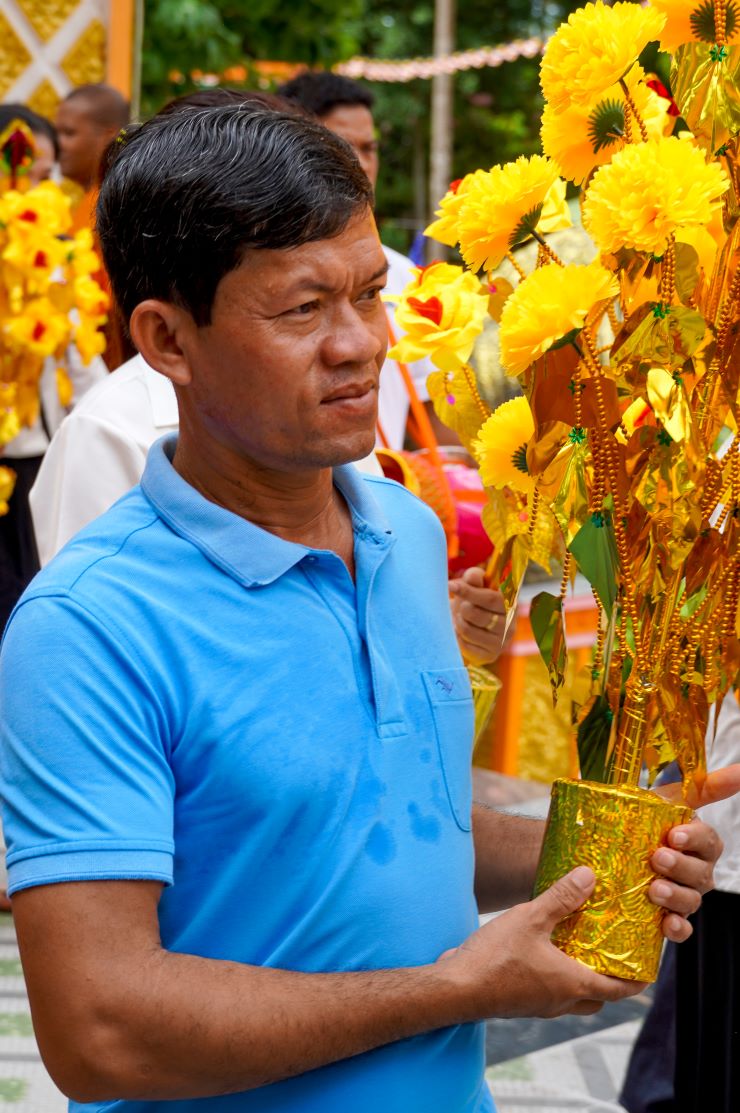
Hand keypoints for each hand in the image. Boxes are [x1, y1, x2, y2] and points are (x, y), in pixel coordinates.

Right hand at [439, 866, 644, 1019]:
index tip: (648, 966)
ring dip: (581, 978)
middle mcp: (560, 1000)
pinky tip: (544, 950)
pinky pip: (549, 992)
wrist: (454, 988)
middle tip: (613, 954)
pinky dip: (556, 976)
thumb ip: (561, 898)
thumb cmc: (495, 958)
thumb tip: (589, 876)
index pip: (619, 989)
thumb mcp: (531, 918)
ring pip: (572, 998)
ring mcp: (538, 1004)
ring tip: (579, 946)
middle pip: (598, 998)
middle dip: (610, 981)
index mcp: (572, 984)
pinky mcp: (519, 1000)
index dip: (637, 979)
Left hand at [449, 567, 508, 665]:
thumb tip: (471, 576)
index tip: (451, 585)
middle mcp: (510, 624)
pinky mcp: (490, 656)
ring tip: (460, 618)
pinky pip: (465, 645)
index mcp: (510, 604)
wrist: (474, 627)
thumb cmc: (475, 602)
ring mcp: (501, 642)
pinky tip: (460, 631)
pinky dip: (457, 636)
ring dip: (458, 622)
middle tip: (460, 607)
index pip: (490, 598)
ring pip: (468, 630)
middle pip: (477, 614)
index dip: (469, 592)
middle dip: (462, 608)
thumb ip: (475, 578)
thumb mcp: (476, 587)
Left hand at [648, 763, 739, 941]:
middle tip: (656, 858)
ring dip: (676, 896)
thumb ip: (699, 786)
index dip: (695, 839)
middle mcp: (697, 869)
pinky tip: (666, 924)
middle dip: (681, 866)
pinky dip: (677, 929)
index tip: (675, 835)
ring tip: (653, 890)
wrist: (606, 852)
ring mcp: (684, 895)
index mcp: (696, 841)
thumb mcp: (662, 799)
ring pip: (693, 900)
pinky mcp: (669, 918)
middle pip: (702, 872)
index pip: (708, 840)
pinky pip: (682, 929)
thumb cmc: (641, 820)